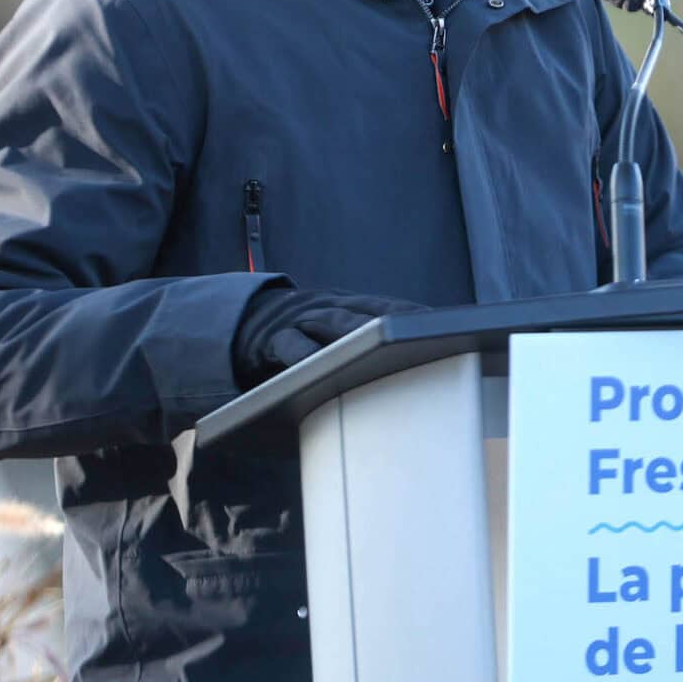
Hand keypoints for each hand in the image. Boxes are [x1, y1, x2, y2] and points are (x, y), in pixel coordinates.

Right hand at [231, 286, 423, 387]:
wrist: (235, 325)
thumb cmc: (294, 342)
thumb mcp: (326, 338)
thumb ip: (356, 348)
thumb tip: (407, 375)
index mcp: (344, 306)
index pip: (386, 308)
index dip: (413, 315)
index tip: (447, 325)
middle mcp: (326, 307)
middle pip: (367, 312)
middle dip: (398, 321)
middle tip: (429, 333)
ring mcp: (299, 320)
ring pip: (333, 323)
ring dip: (360, 334)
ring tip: (387, 346)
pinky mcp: (271, 340)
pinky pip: (291, 346)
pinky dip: (307, 355)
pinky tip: (323, 366)